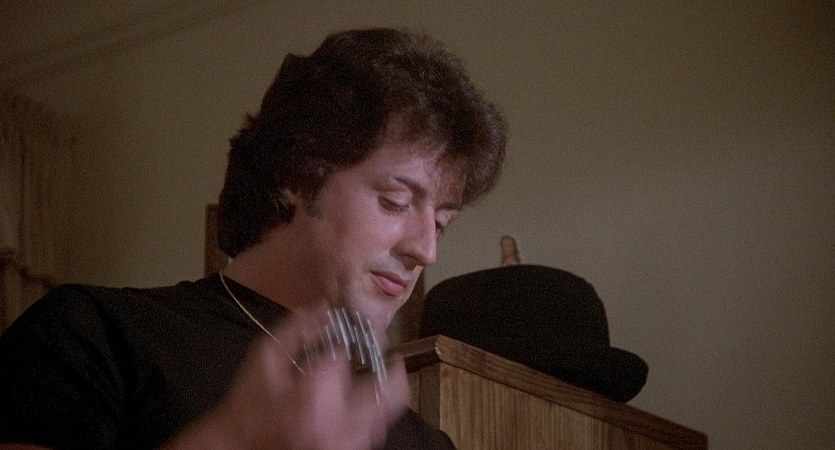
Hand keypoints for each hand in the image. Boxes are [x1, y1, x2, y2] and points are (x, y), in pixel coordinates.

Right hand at [166, 312, 408, 449]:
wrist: (241, 446)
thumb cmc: (250, 403)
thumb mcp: (264, 357)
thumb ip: (295, 328)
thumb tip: (323, 306)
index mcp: (317, 391)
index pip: (349, 355)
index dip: (351, 337)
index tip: (350, 329)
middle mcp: (339, 420)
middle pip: (388, 391)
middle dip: (394, 367)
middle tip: (389, 352)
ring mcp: (345, 441)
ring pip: (386, 414)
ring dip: (389, 389)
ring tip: (385, 371)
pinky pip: (374, 431)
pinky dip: (375, 411)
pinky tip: (365, 398)